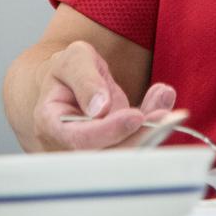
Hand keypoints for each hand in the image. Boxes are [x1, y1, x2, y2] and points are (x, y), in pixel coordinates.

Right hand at [33, 39, 176, 149]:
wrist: (70, 82)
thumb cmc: (69, 70)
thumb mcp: (74, 60)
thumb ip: (85, 79)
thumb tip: (99, 108)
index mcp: (50, 124)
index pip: (79, 139)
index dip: (108, 131)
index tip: (135, 117)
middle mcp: (68, 147)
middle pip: (105, 155)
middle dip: (138, 137)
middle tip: (164, 113)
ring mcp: (91, 152)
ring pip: (124, 154)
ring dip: (150, 131)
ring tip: (165, 99)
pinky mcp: (111, 149)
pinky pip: (134, 145)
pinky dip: (152, 125)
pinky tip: (163, 99)